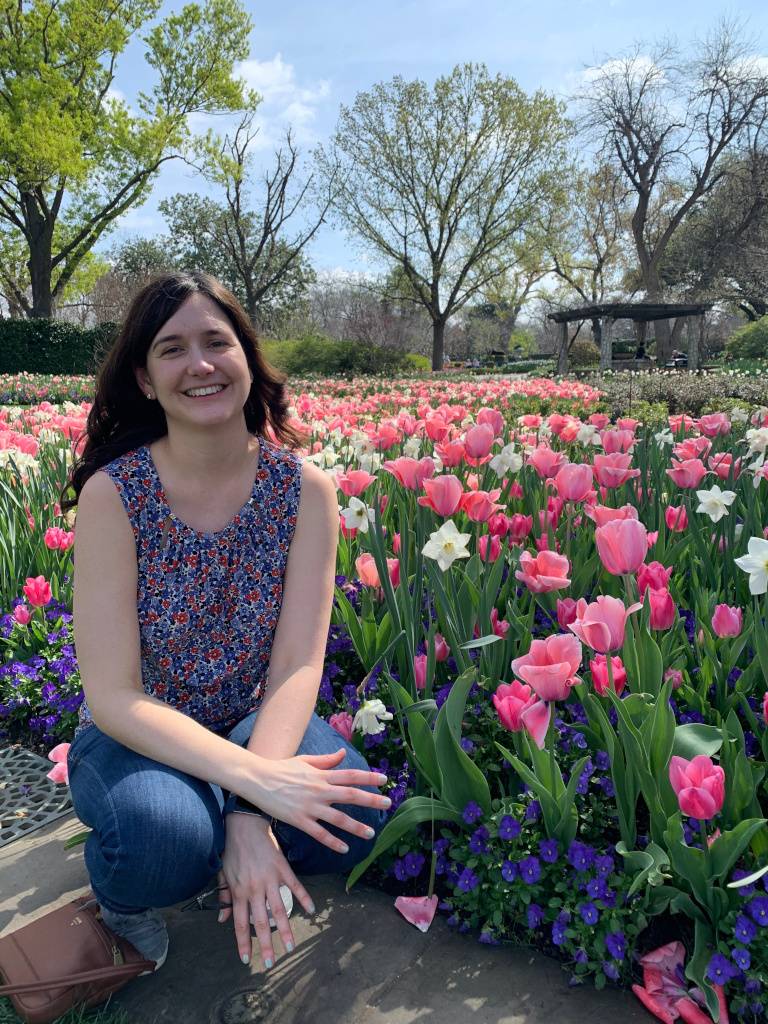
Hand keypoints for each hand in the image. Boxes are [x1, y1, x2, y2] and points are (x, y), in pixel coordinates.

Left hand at [218, 813, 314, 967]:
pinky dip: (304, 898)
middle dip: (267, 945)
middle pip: (262, 923)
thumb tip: (221, 919)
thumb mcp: (222, 874)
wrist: (244, 824)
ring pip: (280, 910)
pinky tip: (311, 910)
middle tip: (272, 963)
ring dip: (285, 930)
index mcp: (239, 892)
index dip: (243, 943)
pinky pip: (295, 886)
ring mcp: (270, 879)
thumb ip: (223, 897)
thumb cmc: (231, 849)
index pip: (241, 924)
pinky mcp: (282, 868)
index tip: (247, 960)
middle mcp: (255, 889)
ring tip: (291, 946)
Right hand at [244, 747, 389, 853]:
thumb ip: (326, 760)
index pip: (351, 775)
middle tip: (388, 804)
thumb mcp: (305, 761)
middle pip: (350, 795)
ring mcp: (310, 806)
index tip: (384, 780)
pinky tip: (344, 849)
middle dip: (371, 800)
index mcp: (321, 775)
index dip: (368, 777)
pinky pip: (319, 833)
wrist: (257, 780)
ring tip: (370, 834)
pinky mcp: (299, 820)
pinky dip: (332, 842)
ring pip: (338, 818)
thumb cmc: (281, 769)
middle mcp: (319, 790)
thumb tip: (343, 753)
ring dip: (356, 827)